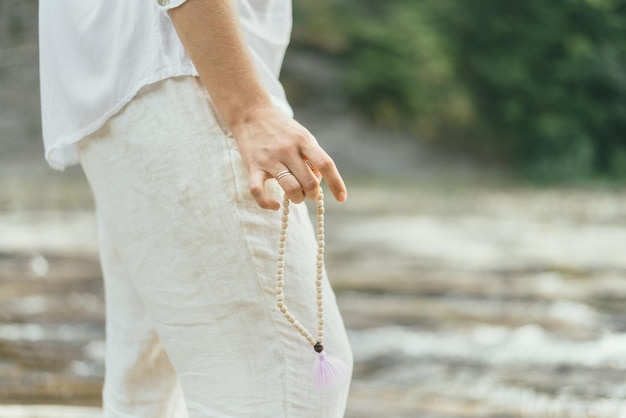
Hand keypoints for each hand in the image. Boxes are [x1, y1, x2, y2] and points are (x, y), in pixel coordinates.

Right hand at [230, 106, 347, 209]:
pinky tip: (275, 206)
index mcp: (304, 141)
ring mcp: (270, 159)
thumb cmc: (281, 129)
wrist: (250, 113)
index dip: (336, 183)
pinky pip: (258, 192)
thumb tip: (319, 182)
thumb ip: (314, 157)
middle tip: (308, 192)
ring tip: (296, 196)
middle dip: (313, 194)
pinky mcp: (253, 166)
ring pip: (290, 188)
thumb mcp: (302, 136)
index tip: (342, 198)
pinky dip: (267, 203)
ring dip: (297, 198)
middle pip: (309, 182)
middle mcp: (288, 150)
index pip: (325, 164)